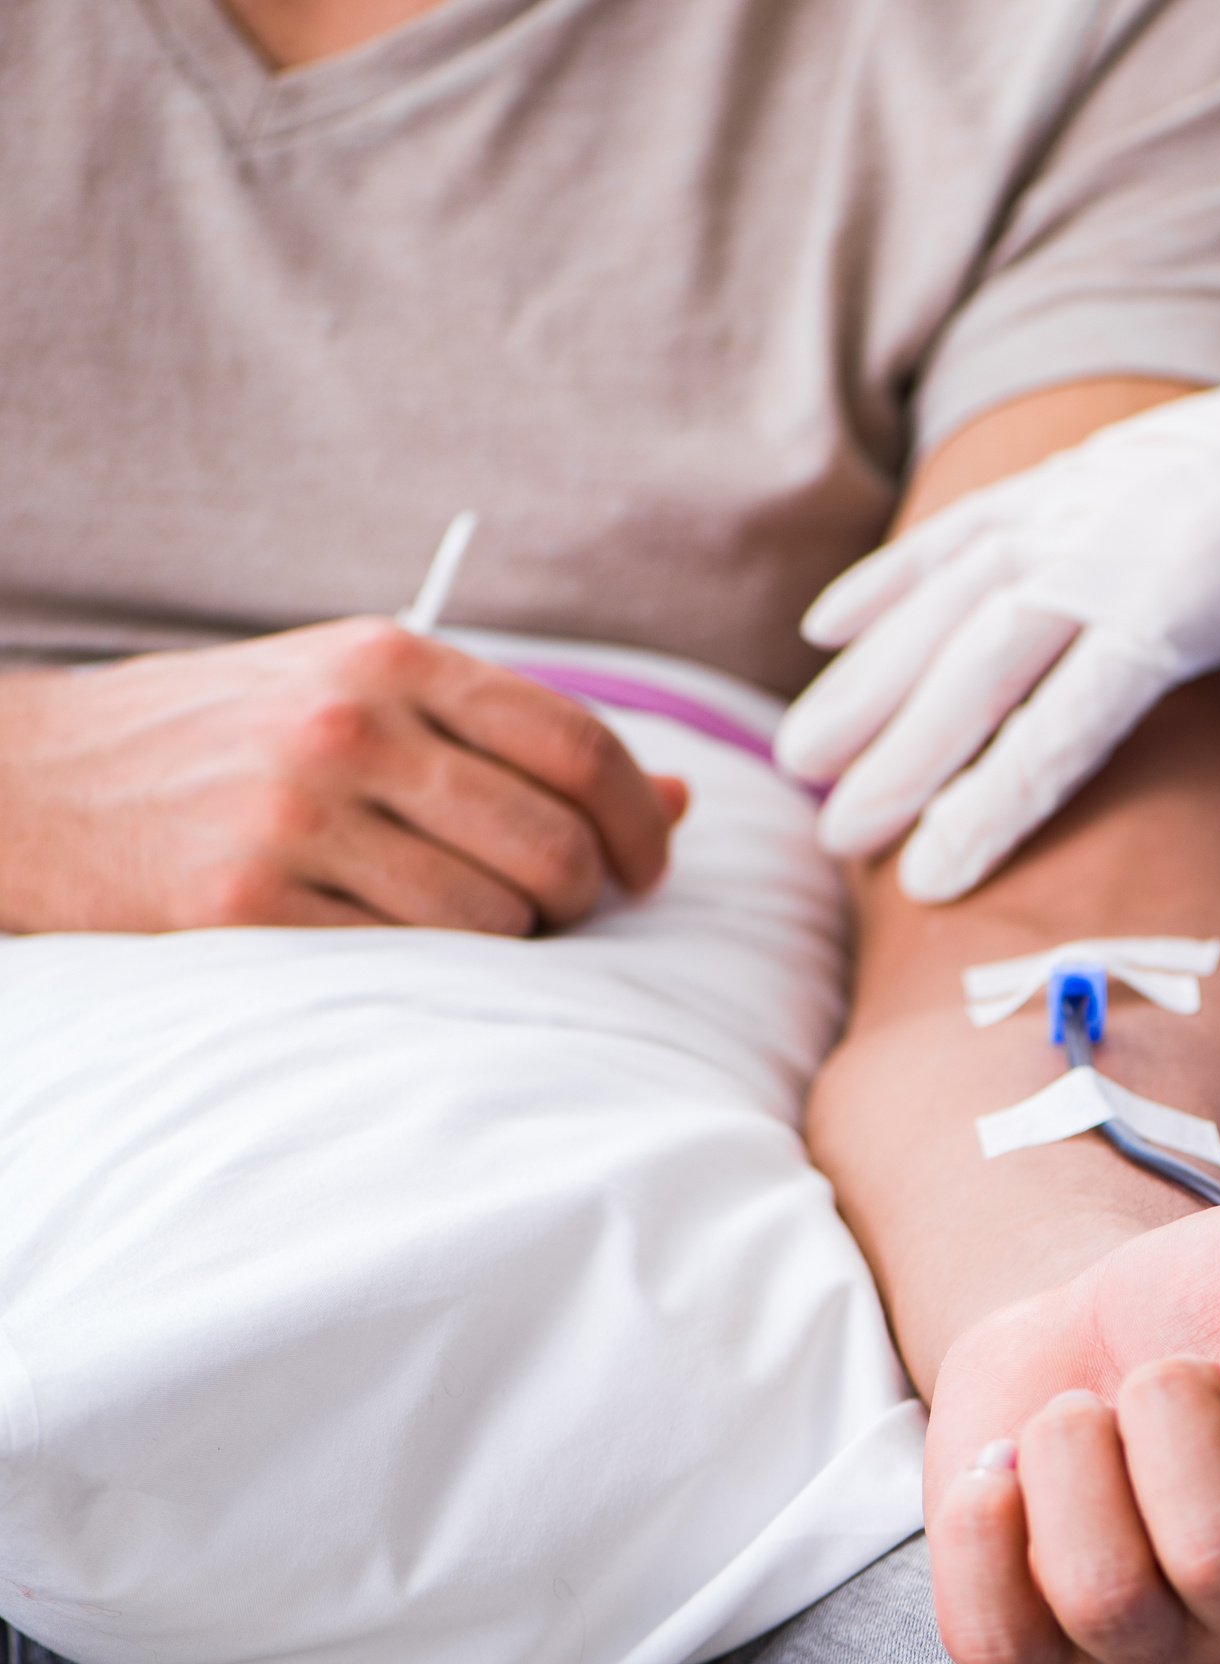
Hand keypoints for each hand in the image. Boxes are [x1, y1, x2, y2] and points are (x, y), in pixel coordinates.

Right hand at [0, 618, 687, 932]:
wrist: (38, 782)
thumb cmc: (233, 740)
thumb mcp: (367, 695)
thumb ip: (514, 738)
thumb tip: (680, 798)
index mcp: (393, 660)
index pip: (580, 744)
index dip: (641, 819)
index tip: (651, 866)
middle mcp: (351, 729)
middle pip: (554, 840)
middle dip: (587, 895)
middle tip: (567, 912)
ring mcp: (296, 816)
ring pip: (495, 915)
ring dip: (514, 941)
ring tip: (479, 928)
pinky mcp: (247, 903)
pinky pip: (409, 960)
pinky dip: (437, 970)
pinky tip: (408, 950)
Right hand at [777, 266, 1219, 928]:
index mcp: (1185, 593)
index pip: (1064, 720)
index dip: (991, 803)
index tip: (926, 878)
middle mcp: (1117, 535)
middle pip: (982, 658)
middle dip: (903, 751)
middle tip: (834, 834)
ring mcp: (1090, 492)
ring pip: (952, 593)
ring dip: (873, 673)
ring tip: (804, 754)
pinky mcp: (1084, 468)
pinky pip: (969, 527)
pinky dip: (896, 577)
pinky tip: (826, 627)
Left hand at [923, 1191, 1219, 1663]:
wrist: (1103, 1317)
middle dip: (1167, 1407)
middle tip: (1160, 1367)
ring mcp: (1148, 1650)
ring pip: (1104, 1599)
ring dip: (1072, 1452)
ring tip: (1077, 1411)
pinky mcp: (1033, 1649)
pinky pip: (994, 1644)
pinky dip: (978, 1538)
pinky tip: (1000, 1465)